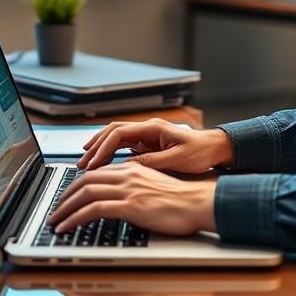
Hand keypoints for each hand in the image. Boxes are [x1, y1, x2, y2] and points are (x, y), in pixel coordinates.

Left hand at [48, 161, 216, 234]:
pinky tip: (67, 227)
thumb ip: (138, 188)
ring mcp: (128, 189)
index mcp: (133, 170)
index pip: (97, 173)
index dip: (78, 185)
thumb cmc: (183, 201)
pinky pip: (93, 209)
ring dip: (65, 208)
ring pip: (85, 193)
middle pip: (85, 181)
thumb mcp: (156, 187)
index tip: (68, 197)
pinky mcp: (130, 205)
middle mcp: (127, 175)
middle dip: (65, 197)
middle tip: (55, 211)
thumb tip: (124, 198)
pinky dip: (75, 218)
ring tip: (55, 222)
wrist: (199, 203)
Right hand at [77, 118, 233, 173]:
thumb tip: (127, 167)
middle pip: (113, 132)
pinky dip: (110, 151)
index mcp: (153, 128)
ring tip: (85, 161)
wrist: (214, 148)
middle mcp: (148, 128)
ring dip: (100, 148)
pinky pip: (124, 145)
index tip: (93, 163)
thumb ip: (151, 163)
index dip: (103, 148)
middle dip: (95, 146)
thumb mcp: (176, 160)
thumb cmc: (199, 153)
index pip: (119, 134)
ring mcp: (147, 135)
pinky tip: (102, 161)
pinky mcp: (148, 143)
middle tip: (81, 163)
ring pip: (116, 137)